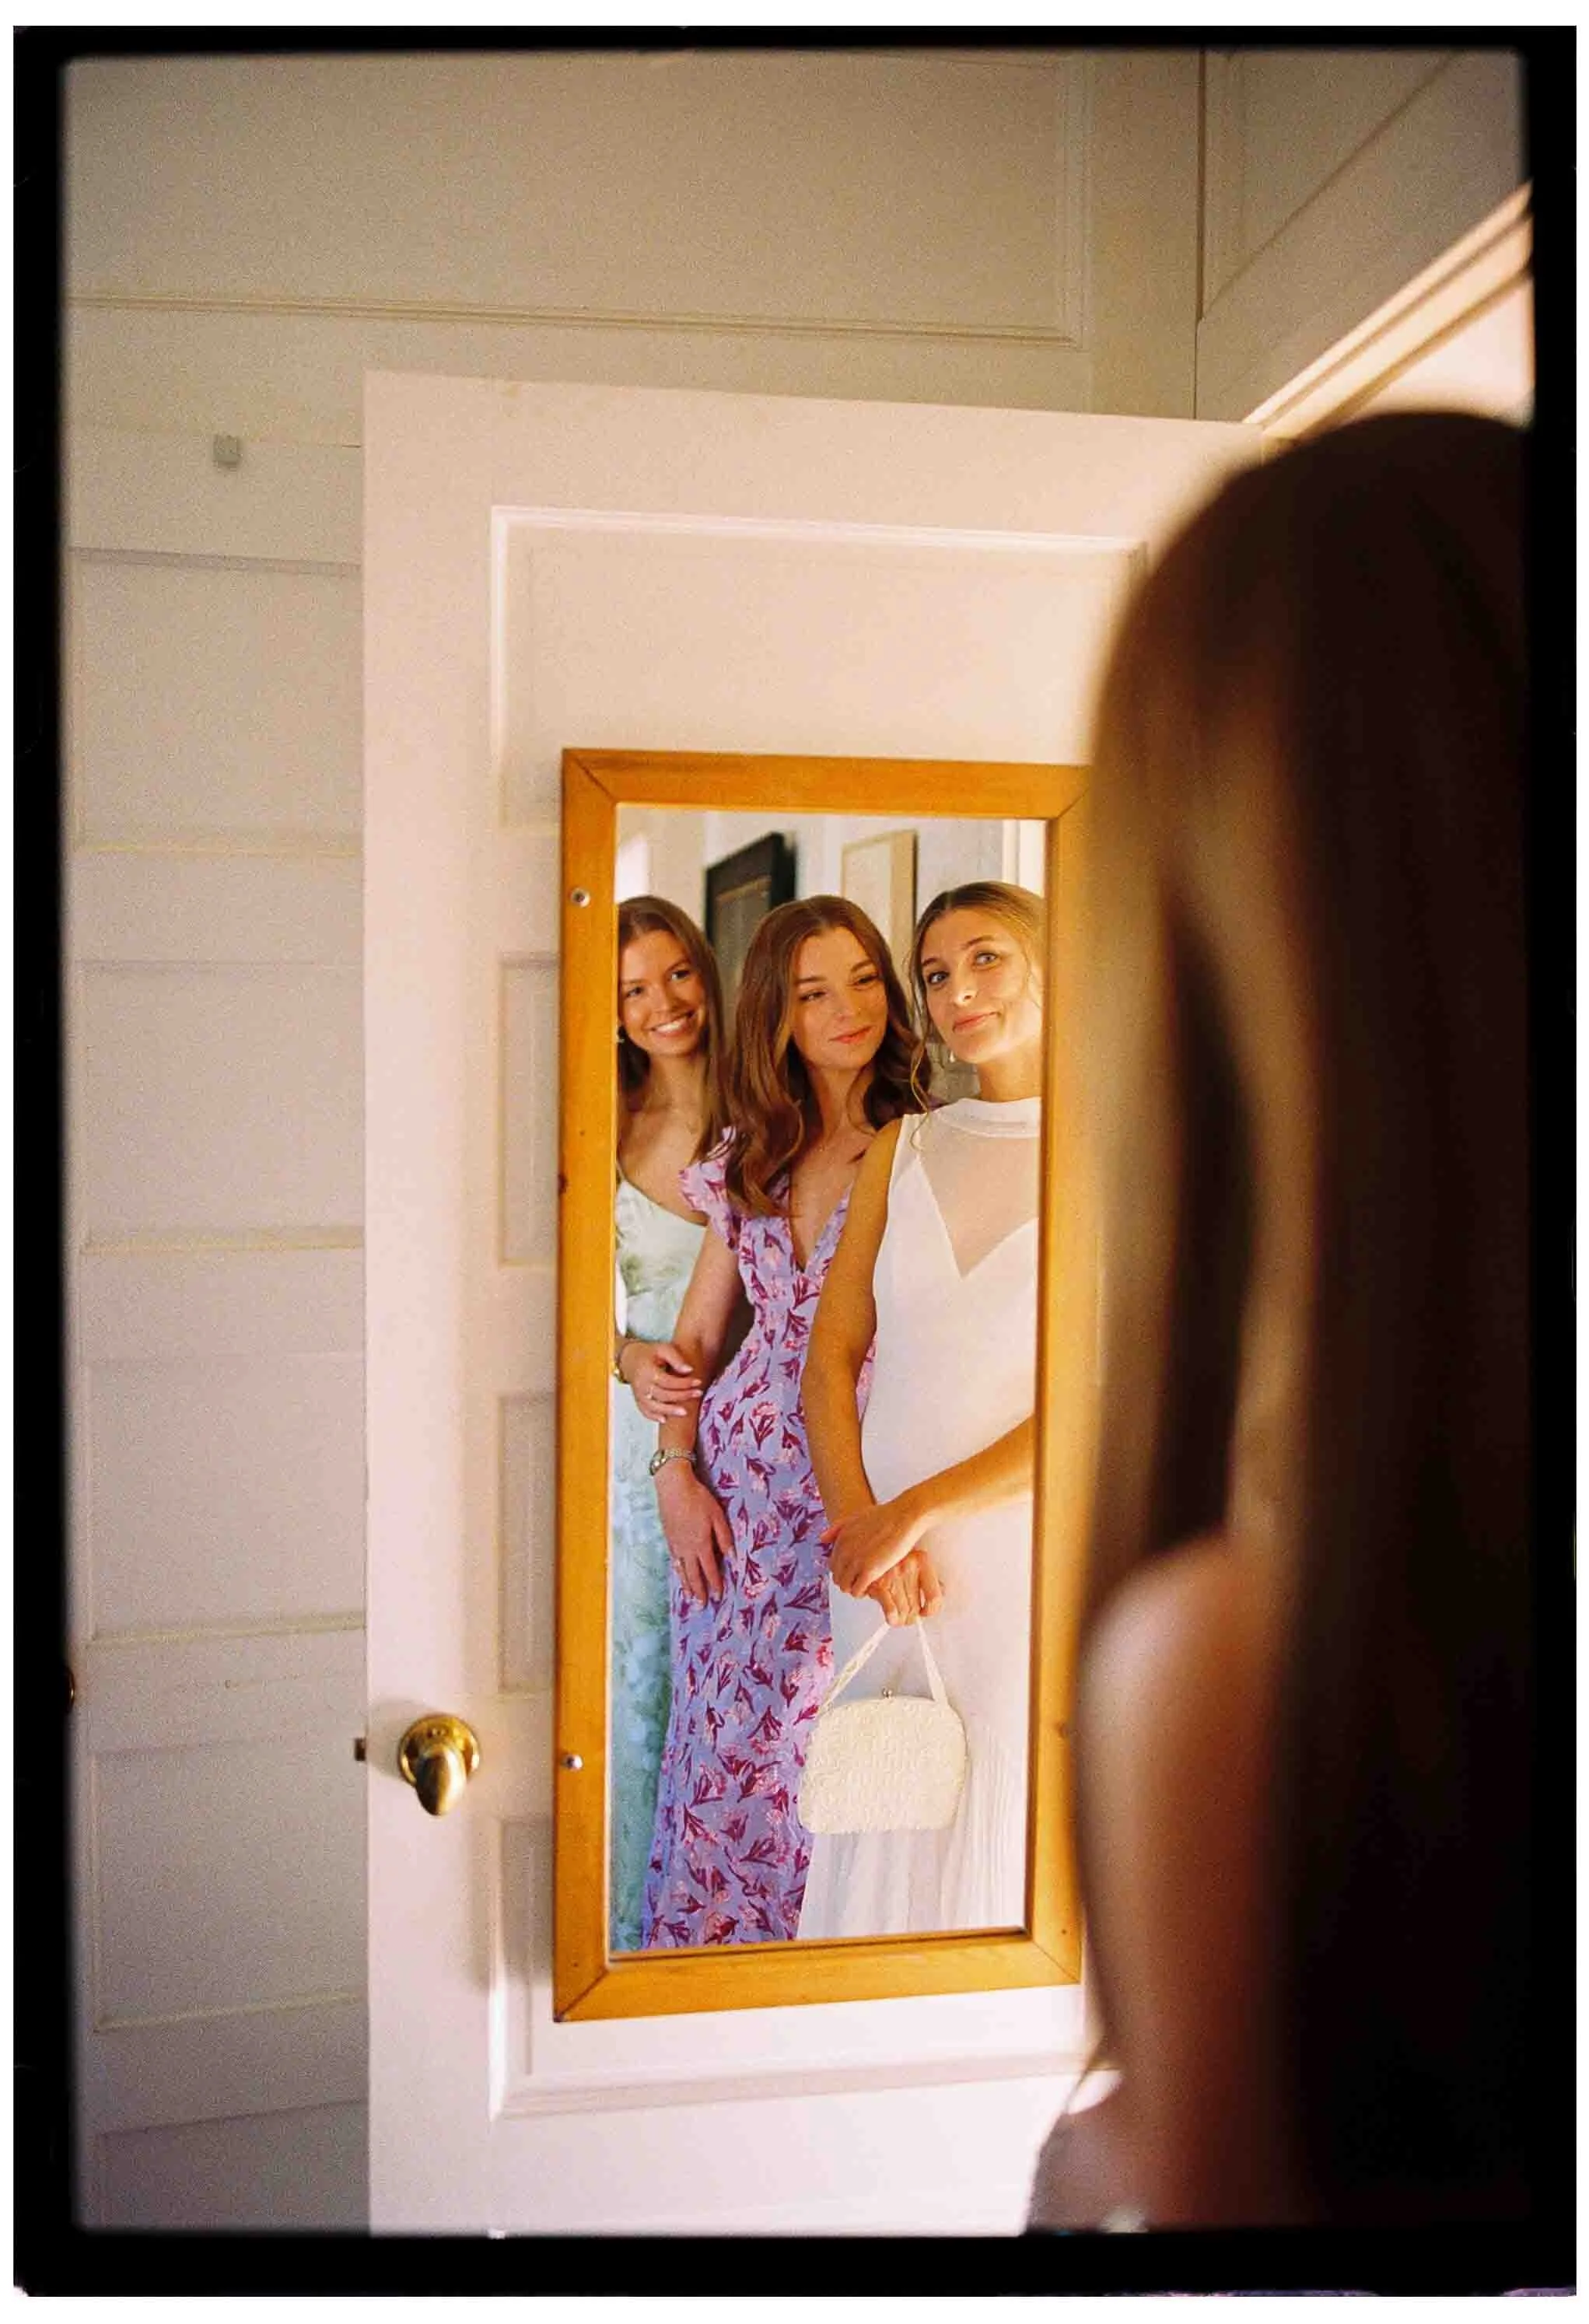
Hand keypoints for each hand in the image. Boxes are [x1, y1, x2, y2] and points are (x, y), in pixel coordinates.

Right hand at [624, 1339, 702, 1422]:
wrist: (630, 1359)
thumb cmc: (649, 1353)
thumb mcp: (662, 1349)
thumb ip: (676, 1358)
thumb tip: (689, 1370)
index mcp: (647, 1371)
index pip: (668, 1381)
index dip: (684, 1383)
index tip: (698, 1382)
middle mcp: (642, 1384)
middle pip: (663, 1395)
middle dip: (682, 1396)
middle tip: (698, 1394)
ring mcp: (639, 1394)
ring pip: (654, 1406)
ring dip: (670, 1411)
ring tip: (685, 1412)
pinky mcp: (638, 1400)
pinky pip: (645, 1411)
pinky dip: (654, 1417)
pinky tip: (665, 1419)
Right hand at [655, 1463, 731, 1604]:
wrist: (672, 1487)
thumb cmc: (698, 1499)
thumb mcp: (717, 1516)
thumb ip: (724, 1537)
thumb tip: (732, 1557)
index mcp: (701, 1544)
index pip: (709, 1570)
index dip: (715, 1584)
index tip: (719, 1597)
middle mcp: (687, 1549)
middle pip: (693, 1575)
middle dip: (699, 1591)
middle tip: (702, 1606)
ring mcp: (675, 1545)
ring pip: (681, 1571)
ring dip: (687, 1585)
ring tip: (690, 1598)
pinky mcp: (668, 1538)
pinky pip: (674, 1561)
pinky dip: (677, 1572)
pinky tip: (679, 1574)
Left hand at [822, 1489, 928, 1597]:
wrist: (903, 1517)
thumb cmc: (885, 1516)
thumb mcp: (855, 1517)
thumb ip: (837, 1528)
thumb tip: (822, 1539)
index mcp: (840, 1539)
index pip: (833, 1565)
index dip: (843, 1571)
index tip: (854, 1572)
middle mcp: (845, 1551)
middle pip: (837, 1577)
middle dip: (848, 1581)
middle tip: (862, 1580)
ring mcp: (856, 1562)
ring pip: (845, 1587)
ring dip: (855, 1588)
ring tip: (868, 1584)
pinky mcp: (869, 1571)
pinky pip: (857, 1591)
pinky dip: (864, 1592)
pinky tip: (873, 1586)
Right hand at [867, 1545, 943, 1627]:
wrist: (866, 1546)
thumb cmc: (892, 1557)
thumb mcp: (915, 1561)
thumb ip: (930, 1577)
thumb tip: (942, 1591)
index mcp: (921, 1560)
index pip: (934, 1597)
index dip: (931, 1610)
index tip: (926, 1612)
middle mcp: (907, 1566)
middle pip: (916, 1609)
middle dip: (912, 1618)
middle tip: (908, 1617)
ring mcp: (891, 1575)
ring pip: (903, 1612)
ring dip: (901, 1620)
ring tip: (899, 1618)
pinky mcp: (877, 1584)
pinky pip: (890, 1611)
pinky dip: (892, 1618)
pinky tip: (891, 1617)